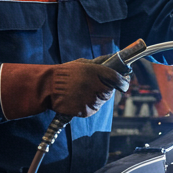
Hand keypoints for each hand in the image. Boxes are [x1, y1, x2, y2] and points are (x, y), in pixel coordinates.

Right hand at [0, 60, 128, 119]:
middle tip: (97, 86)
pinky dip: (89, 106)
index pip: (117, 79)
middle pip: (109, 92)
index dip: (123, 82)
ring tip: (84, 92)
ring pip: (101, 102)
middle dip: (106, 90)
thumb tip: (113, 61)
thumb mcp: (83, 64)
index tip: (125, 83)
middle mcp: (95, 86)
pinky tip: (80, 99)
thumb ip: (99, 64)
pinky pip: (93, 109)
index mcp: (96, 72)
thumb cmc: (65, 73)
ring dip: (97, 98)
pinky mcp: (85, 111)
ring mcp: (90, 100)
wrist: (48, 86)